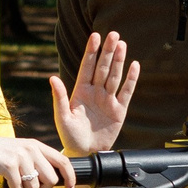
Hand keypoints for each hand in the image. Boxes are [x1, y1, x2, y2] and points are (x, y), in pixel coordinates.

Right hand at [0, 130, 75, 187]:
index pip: (63, 161)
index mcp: (36, 146)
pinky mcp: (9, 165)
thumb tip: (53, 181)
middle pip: (51, 180)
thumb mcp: (20, 153)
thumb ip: (35, 162)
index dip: (70, 177)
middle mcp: (31, 149)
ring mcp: (20, 156)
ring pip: (34, 187)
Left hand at [49, 32, 139, 154]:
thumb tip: (52, 78)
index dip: (91, 51)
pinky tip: (135, 65)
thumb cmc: (70, 136)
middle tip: (113, 34)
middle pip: (103, 67)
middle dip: (107, 51)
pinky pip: (126, 92)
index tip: (95, 36)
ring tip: (122, 44)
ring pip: (114, 76)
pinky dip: (131, 79)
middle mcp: (95, 92)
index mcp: (80, 91)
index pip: (86, 67)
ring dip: (119, 61)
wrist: (85, 153)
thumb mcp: (62, 117)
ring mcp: (108, 100)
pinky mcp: (119, 110)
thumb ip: (60, 97)